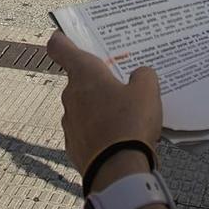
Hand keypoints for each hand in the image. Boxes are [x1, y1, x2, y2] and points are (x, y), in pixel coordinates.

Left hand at [46, 30, 162, 179]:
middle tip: (122, 84)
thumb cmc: (130, 124)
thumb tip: (139, 75)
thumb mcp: (148, 91)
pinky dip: (100, 133)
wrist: (118, 172)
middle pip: (79, 80)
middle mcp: (71, 96)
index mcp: (84, 74)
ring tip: (126, 117)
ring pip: (84, 107)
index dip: (63, 39)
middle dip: (98, 81)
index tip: (67, 36)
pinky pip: (87, 132)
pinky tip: (120, 139)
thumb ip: (143, 76)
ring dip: (100, 109)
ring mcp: (70, 123)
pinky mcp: (74, 146)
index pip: (60, 47)